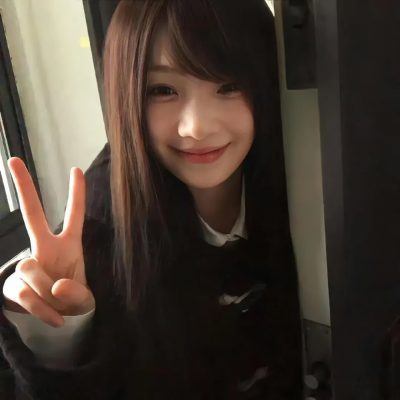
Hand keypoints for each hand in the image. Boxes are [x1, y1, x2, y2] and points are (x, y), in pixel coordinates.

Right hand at [3, 158, 94, 327]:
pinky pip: (22, 291)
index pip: (74, 216)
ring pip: (30, 268)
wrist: (57, 320)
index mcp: (69, 245)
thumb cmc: (73, 300)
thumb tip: (55, 286)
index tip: (76, 170)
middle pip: (33, 214)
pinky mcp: (13, 284)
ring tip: (58, 303)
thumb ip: (76, 294)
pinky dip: (39, 308)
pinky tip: (53, 317)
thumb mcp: (84, 300)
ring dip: (46, 293)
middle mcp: (45, 248)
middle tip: (14, 160)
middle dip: (24, 188)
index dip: (76, 195)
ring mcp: (28, 264)